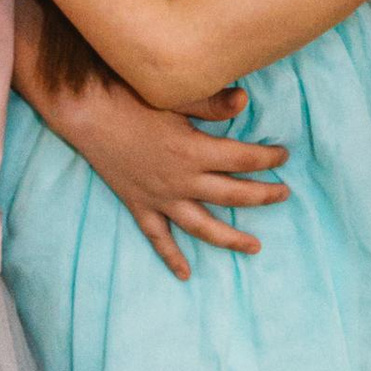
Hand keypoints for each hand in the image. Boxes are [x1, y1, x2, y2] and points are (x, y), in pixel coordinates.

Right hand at [32, 72, 290, 280]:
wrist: (85, 112)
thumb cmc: (129, 96)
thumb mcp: (174, 96)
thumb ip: (211, 103)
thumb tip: (246, 102)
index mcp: (194, 151)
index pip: (243, 159)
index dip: (267, 158)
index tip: (284, 156)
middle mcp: (181, 181)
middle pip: (232, 196)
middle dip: (262, 196)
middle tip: (284, 194)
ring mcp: (160, 198)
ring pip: (203, 227)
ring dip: (231, 239)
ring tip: (255, 247)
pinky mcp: (140, 204)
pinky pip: (159, 237)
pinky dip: (171, 257)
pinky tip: (185, 274)